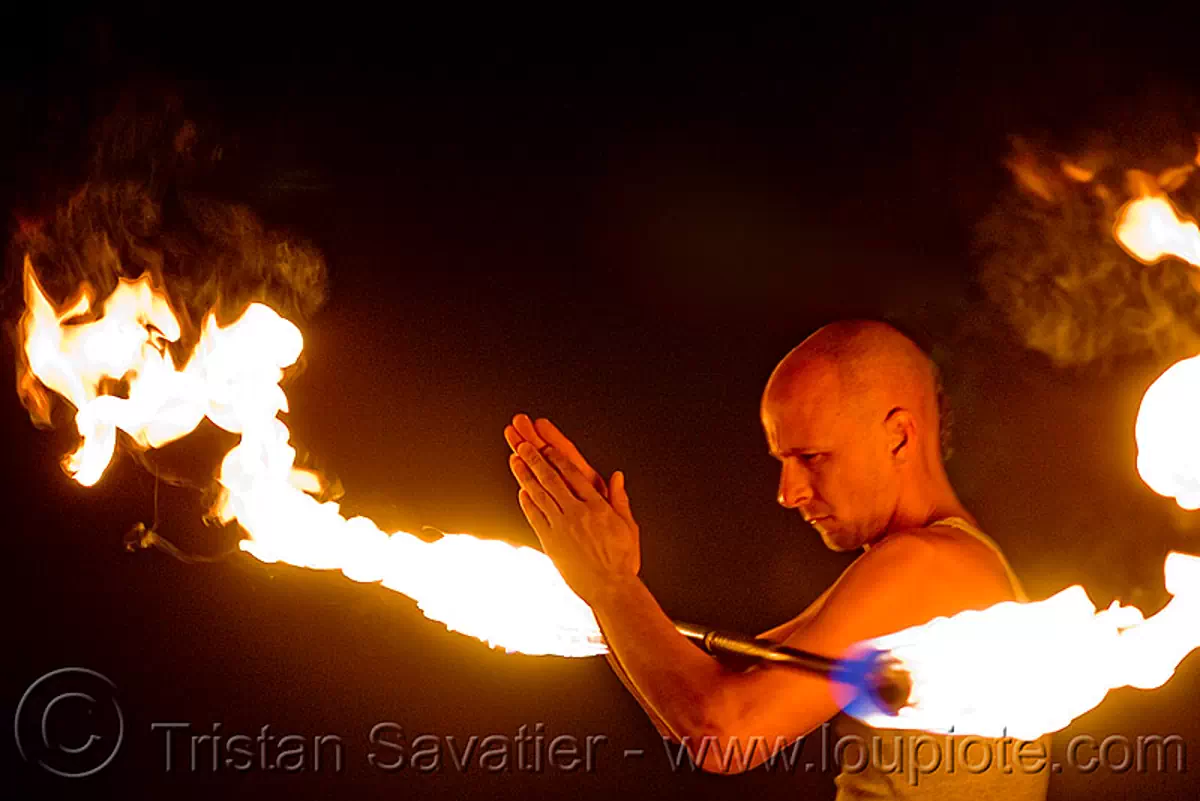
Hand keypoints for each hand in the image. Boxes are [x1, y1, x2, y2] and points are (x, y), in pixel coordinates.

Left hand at [505, 415, 640, 604]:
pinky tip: (520, 491)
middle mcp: (577, 513)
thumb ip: (619, 499)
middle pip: (552, 479)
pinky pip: (535, 517)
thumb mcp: (628, 526)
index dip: (558, 458)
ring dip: (525, 475)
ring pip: (539, 494)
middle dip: (535, 459)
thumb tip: (616, 476)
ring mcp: (562, 527)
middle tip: (522, 443)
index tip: (547, 445)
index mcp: (597, 506)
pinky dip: (527, 503)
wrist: (610, 588)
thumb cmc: (622, 560)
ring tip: (515, 460)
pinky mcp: (551, 542)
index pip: (574, 474)